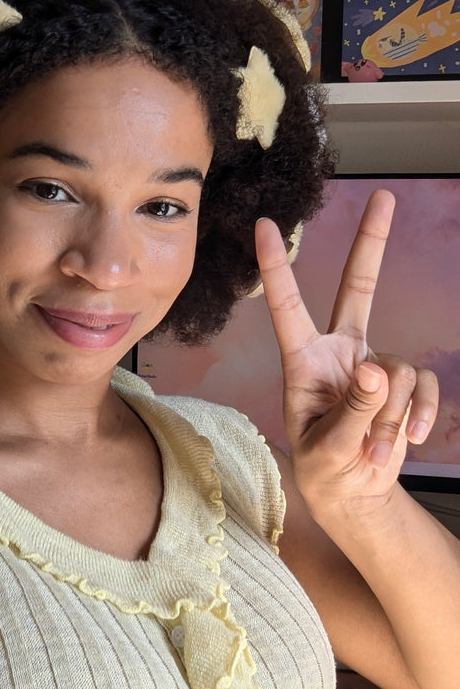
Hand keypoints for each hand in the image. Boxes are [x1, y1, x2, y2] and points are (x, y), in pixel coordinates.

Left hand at [256, 190, 438, 511]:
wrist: (353, 492)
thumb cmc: (323, 468)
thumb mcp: (328, 447)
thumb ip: (353, 410)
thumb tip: (378, 368)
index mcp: (302, 363)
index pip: (286, 307)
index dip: (276, 266)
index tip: (264, 225)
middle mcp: (338, 352)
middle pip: (358, 288)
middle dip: (372, 243)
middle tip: (383, 196)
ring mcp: (374, 365)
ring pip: (399, 367)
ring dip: (391, 415)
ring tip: (373, 448)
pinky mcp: (402, 383)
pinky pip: (423, 385)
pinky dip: (419, 415)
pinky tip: (406, 441)